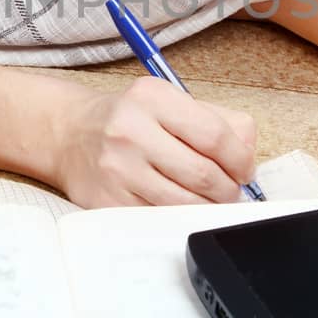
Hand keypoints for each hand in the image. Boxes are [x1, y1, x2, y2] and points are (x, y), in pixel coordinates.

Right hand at [49, 78, 256, 207]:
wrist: (69, 134)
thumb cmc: (130, 119)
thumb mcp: (170, 102)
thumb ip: (218, 120)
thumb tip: (248, 154)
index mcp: (152, 98)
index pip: (214, 135)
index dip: (240, 159)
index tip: (244, 170)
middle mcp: (130, 131)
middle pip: (203, 174)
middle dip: (228, 189)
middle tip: (230, 191)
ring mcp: (117, 169)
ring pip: (184, 204)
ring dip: (208, 208)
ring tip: (209, 201)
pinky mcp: (107, 202)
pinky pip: (160, 219)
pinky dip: (180, 219)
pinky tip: (181, 208)